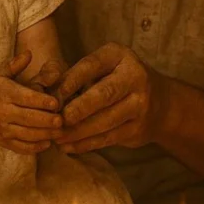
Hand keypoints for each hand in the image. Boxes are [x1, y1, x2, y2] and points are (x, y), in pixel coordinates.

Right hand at [0, 51, 63, 153]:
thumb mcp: (0, 74)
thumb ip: (15, 64)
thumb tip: (29, 53)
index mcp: (3, 93)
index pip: (25, 98)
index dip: (42, 101)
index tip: (56, 103)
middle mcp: (2, 112)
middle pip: (28, 118)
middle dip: (47, 120)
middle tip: (62, 120)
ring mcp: (2, 129)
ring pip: (27, 134)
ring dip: (45, 134)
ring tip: (60, 131)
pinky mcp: (4, 142)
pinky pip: (21, 147)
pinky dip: (35, 147)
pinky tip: (47, 143)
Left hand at [54, 42, 168, 153]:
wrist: (160, 103)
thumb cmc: (115, 81)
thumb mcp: (100, 68)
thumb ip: (72, 74)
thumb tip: (44, 88)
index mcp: (119, 56)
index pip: (91, 66)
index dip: (70, 81)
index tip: (51, 96)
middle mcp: (134, 76)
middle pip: (104, 94)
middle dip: (79, 108)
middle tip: (58, 120)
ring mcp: (140, 103)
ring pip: (106, 120)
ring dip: (79, 131)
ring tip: (57, 137)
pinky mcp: (139, 127)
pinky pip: (109, 137)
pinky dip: (87, 144)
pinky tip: (69, 147)